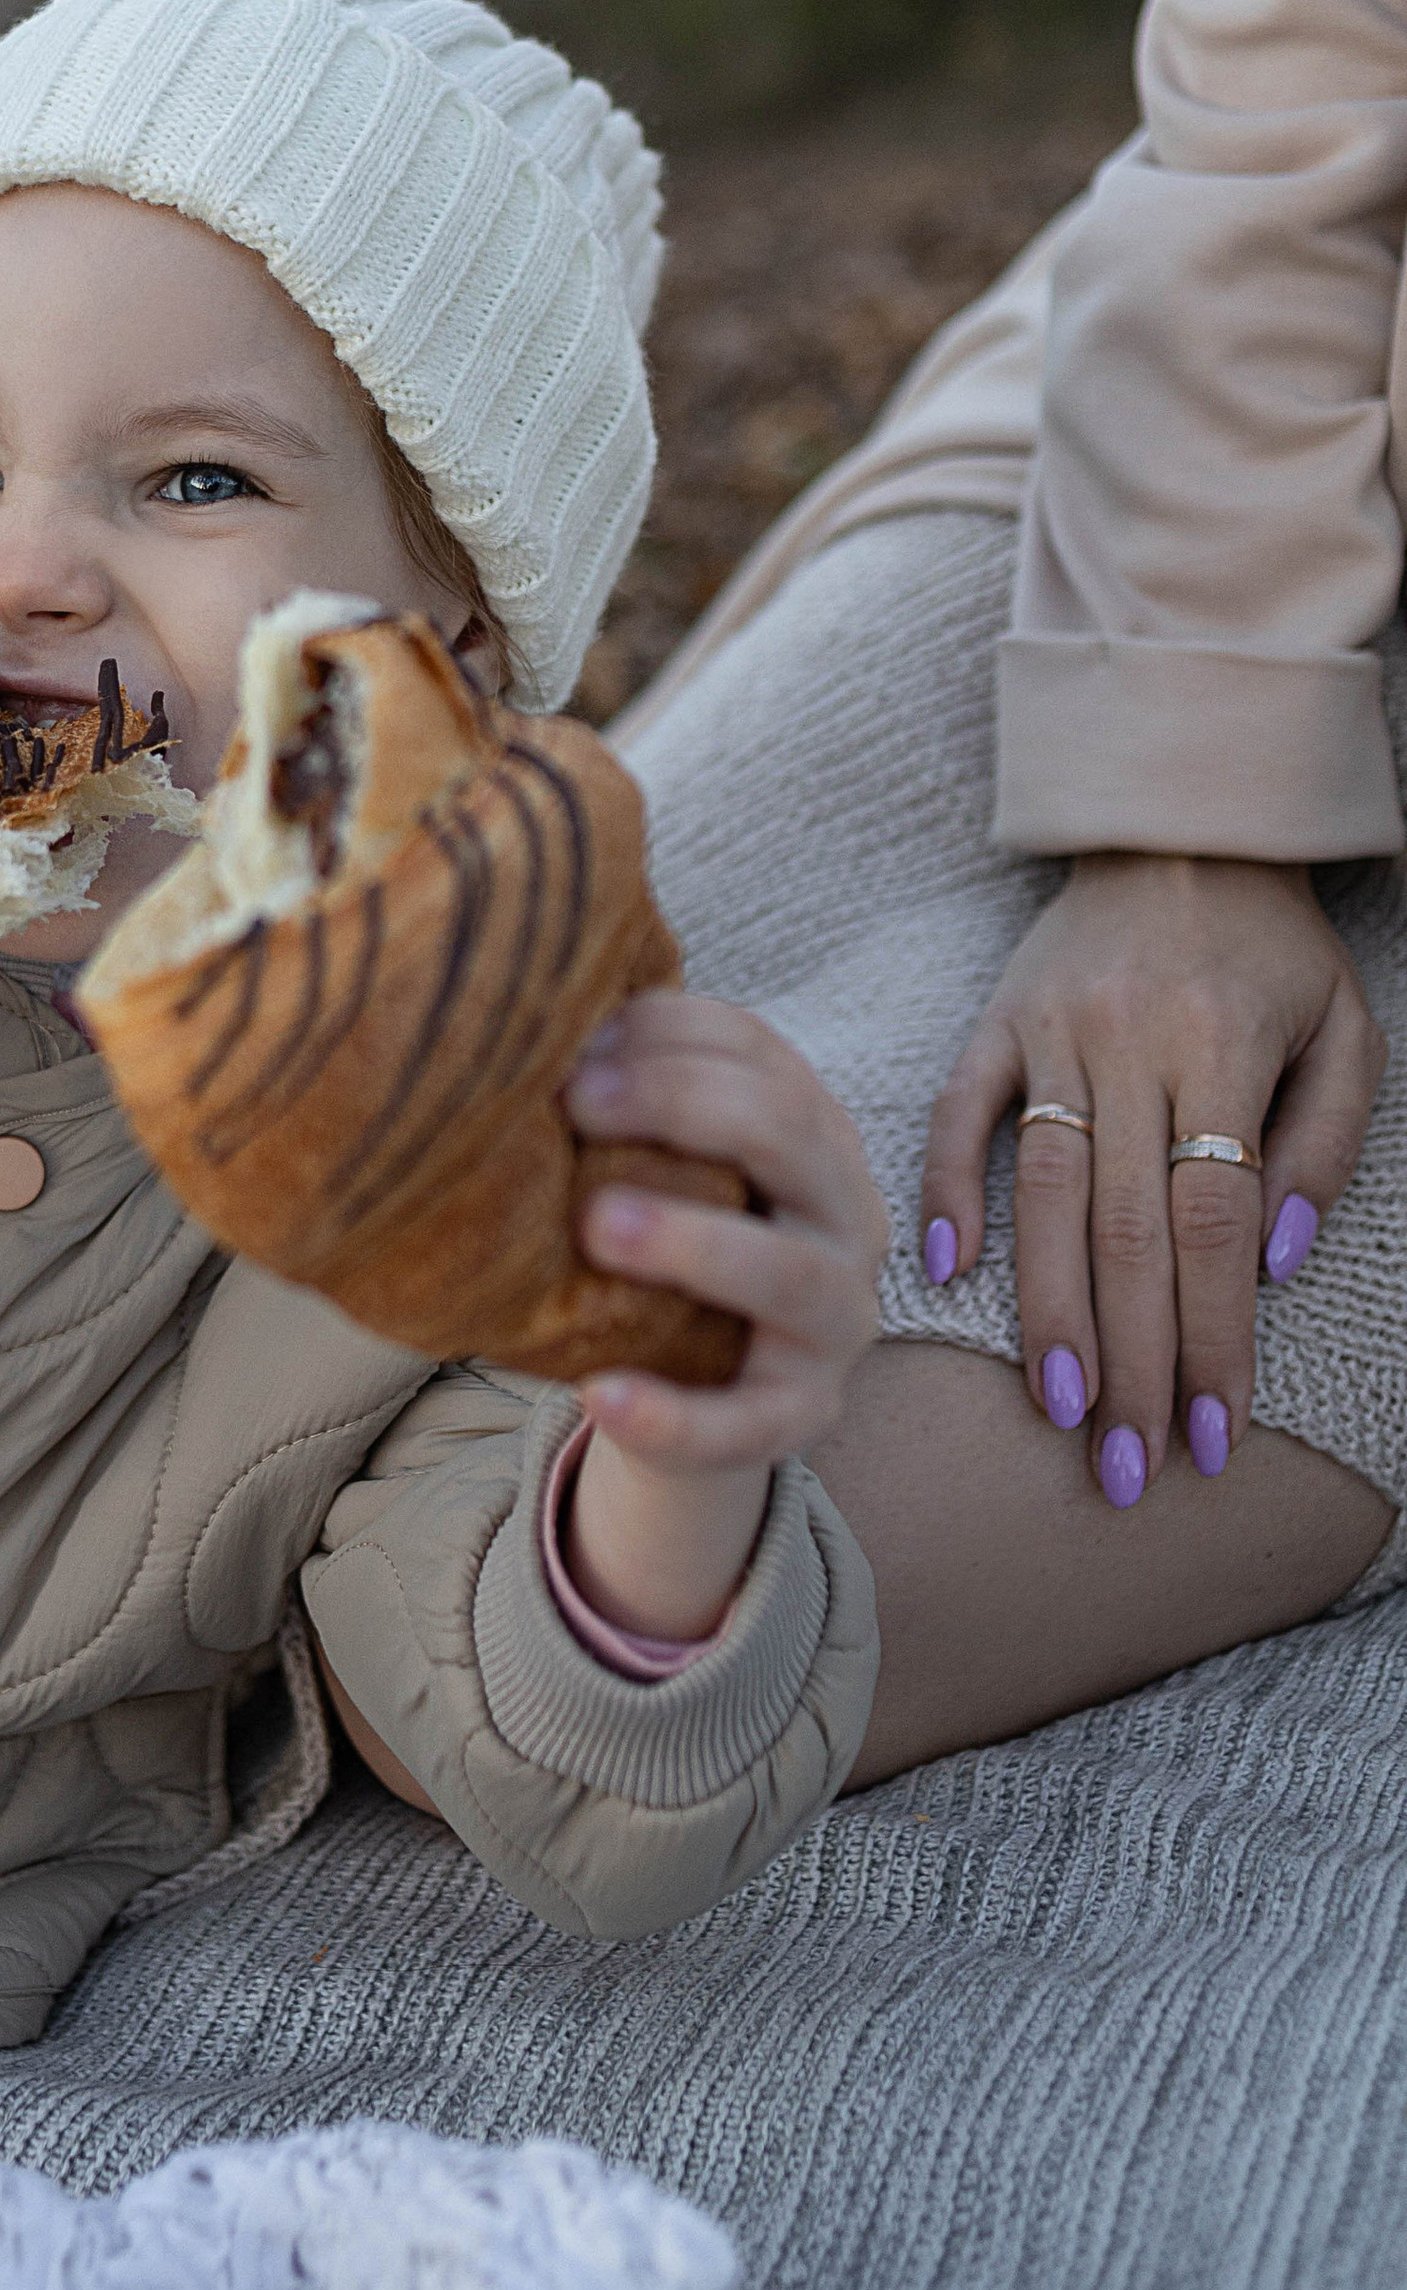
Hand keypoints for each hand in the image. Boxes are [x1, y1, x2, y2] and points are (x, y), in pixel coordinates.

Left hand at [557, 995, 889, 1638]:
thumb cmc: (659, 1239)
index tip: (569, 1046)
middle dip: (681, 1103)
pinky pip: (748, 1422)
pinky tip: (600, 1396)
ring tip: (598, 1225)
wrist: (692, 1385)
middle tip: (576, 1105)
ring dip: (694, 1241)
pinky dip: (676, 1416)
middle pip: (788, 1131)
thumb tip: (506, 1037)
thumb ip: (611, 1103)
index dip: (665, 1035)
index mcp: (809, 1129)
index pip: (756, 1051)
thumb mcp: (651, 1161)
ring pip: (791, 1274)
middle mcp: (844, 1211)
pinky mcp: (805, 1413)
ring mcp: (837, 1317)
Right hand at [920, 853, 1385, 1503]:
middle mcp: (1128, 1044)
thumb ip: (1323, 1146)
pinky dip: (943, 1190)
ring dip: (1047, 1311)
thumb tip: (1268, 1264)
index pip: (1212, 1226)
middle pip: (1123, 1231)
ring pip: (1041, 1192)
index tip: (1212, 1436)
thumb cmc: (1277, 945)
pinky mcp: (995, 1019)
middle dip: (1132, 1363)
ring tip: (1062, 1410)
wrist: (1181, 819)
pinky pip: (958, 1112)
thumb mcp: (1346, 1030)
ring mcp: (1050, 1031)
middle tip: (1130, 1470)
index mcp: (1223, 1048)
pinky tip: (945, 1274)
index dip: (1212, 1339)